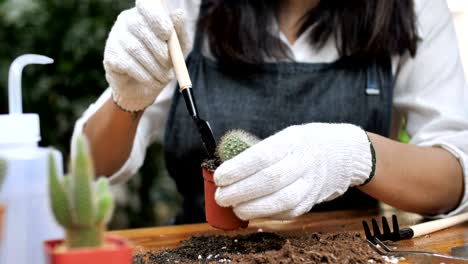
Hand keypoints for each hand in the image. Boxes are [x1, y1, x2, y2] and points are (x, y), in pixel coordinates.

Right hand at [103, 0, 188, 111]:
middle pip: (139, 26)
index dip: (156, 16)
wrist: (145, 90)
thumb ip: (179, 32)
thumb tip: (179, 14)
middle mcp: (127, 20)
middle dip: (159, 48)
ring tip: (165, 78)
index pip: (146, 4)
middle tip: (170, 65)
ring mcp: (116, 37)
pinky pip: (128, 64)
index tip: (167, 33)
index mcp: (146, 14)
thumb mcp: (178, 48)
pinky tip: (152, 82)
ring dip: (155, 67)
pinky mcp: (110, 56)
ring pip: (135, 48)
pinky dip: (145, 75)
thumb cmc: (163, 63)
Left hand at [214, 123, 373, 219]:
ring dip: (251, 207)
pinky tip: (250, 211)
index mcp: (292, 141)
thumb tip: (225, 168)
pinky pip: (285, 212)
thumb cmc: (300, 145)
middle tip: (220, 196)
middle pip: (270, 180)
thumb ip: (258, 151)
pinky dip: (264, 214)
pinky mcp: (310, 202)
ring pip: (280, 201)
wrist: (340, 154)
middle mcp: (304, 163)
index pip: (262, 156)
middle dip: (240, 191)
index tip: (219, 176)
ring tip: (233, 207)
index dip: (238, 169)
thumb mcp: (283, 137)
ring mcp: (310, 184)